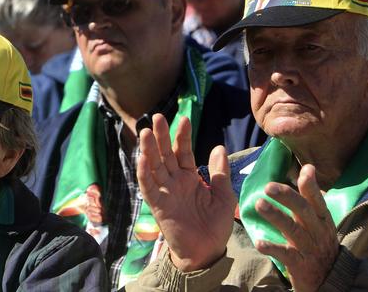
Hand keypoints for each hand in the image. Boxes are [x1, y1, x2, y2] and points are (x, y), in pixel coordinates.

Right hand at [138, 114, 235, 270]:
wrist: (207, 251)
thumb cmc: (216, 225)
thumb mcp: (224, 195)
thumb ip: (219, 173)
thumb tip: (218, 147)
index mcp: (190, 177)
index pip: (184, 152)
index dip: (182, 136)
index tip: (184, 118)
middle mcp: (175, 181)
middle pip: (165, 154)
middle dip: (161, 136)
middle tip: (158, 116)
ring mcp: (165, 192)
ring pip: (154, 166)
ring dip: (149, 149)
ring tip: (147, 131)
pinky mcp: (158, 205)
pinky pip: (148, 187)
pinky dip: (144, 173)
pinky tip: (142, 158)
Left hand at [254, 165, 338, 291]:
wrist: (331, 280)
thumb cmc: (319, 244)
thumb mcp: (319, 222)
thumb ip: (311, 198)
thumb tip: (308, 168)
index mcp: (322, 220)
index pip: (317, 200)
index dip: (311, 185)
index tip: (305, 169)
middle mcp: (317, 232)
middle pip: (304, 211)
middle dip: (287, 197)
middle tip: (268, 186)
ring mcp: (309, 248)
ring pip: (293, 230)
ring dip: (276, 216)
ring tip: (259, 204)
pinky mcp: (300, 265)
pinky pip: (286, 255)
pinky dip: (273, 248)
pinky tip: (259, 242)